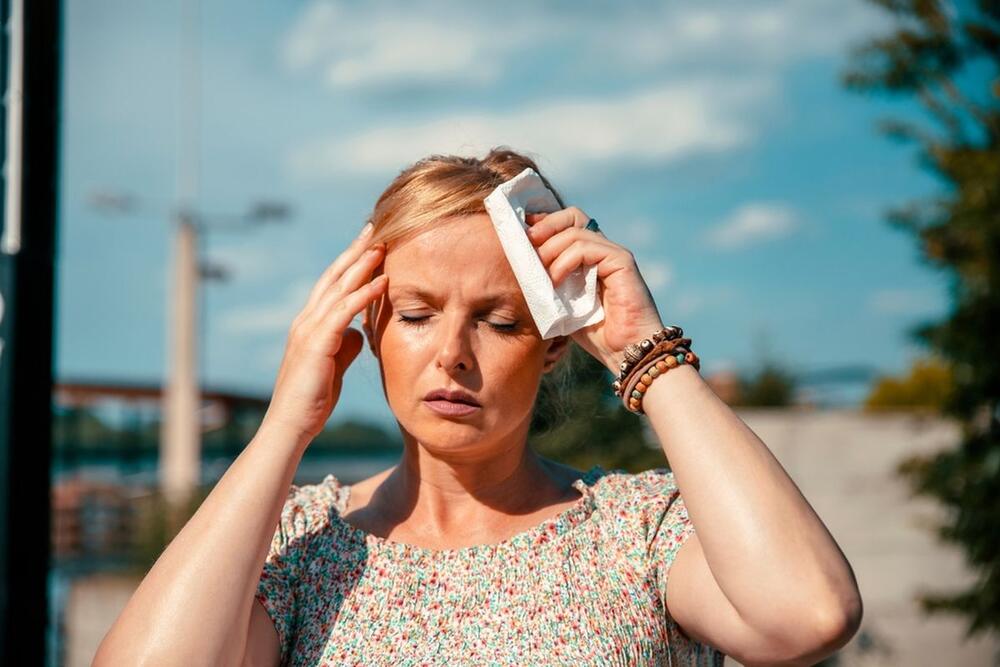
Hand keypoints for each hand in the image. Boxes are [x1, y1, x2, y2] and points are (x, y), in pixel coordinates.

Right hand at [261, 224, 386, 442]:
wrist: (291, 426)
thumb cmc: (312, 400)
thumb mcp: (334, 366)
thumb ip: (345, 345)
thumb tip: (361, 332)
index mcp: (310, 324)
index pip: (332, 284)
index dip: (351, 262)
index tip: (370, 243)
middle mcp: (306, 320)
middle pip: (334, 276)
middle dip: (355, 251)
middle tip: (375, 227)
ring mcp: (308, 329)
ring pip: (338, 287)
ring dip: (362, 264)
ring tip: (383, 245)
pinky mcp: (316, 343)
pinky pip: (343, 311)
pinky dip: (363, 294)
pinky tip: (382, 280)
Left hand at [525, 207, 664, 373]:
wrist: (626, 353)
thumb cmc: (598, 335)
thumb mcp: (564, 306)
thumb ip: (549, 285)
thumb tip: (521, 269)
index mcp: (591, 258)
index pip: (567, 224)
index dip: (544, 224)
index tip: (522, 234)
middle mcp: (604, 250)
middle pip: (572, 216)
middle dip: (545, 226)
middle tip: (526, 243)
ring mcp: (614, 254)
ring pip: (575, 231)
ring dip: (550, 249)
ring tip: (540, 273)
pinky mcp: (622, 262)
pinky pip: (587, 247)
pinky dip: (565, 261)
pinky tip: (555, 281)